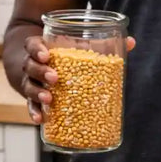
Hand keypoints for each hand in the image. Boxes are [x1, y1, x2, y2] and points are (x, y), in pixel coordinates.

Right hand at [21, 36, 135, 123]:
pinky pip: (32, 106)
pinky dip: (35, 112)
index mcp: (41, 49)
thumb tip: (132, 42)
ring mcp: (32, 83)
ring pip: (29, 87)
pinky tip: (41, 119)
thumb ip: (101, 44)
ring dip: (37, 93)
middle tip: (55, 78)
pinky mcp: (34, 99)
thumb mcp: (78, 46)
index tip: (47, 55)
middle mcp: (32, 65)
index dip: (37, 50)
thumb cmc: (64, 56)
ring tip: (49, 99)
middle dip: (41, 72)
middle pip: (30, 66)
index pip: (32, 45)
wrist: (41, 67)